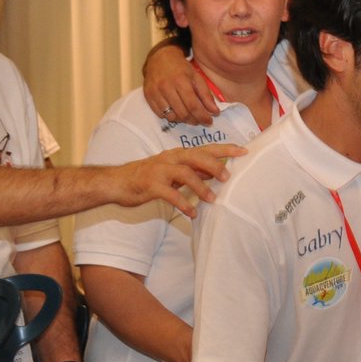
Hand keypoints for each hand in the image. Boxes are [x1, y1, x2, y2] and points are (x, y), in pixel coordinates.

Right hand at [114, 144, 245, 217]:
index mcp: (178, 155)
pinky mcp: (151, 185)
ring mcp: (160, 171)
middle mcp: (170, 159)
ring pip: (185, 173)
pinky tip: (192, 213)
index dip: (225, 149)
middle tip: (227, 178)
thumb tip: (215, 172)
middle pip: (196, 156)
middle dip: (214, 165)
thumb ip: (193, 171)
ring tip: (212, 200)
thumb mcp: (172, 171)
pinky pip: (170, 194)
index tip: (244, 151)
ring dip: (201, 186)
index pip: (205, 148)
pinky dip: (183, 203)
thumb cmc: (148, 176)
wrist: (116, 182)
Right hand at [143, 43, 218, 125]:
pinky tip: (176, 111)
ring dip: (182, 119)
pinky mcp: (148, 96)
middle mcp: (166, 87)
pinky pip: (160, 114)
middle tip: (199, 120)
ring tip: (188, 115)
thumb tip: (215, 112)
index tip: (209, 121)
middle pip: (182, 113)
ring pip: (171, 116)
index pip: (193, 106)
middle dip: (194, 120)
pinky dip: (170, 116)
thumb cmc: (181, 68)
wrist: (160, 58)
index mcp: (181, 81)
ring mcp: (155, 92)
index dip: (202, 116)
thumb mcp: (197, 77)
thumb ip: (206, 95)